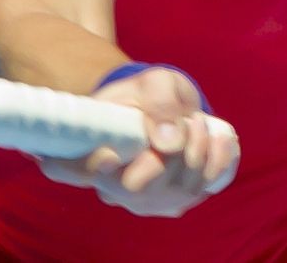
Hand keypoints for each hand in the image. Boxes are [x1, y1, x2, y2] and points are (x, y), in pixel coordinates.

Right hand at [37, 66, 238, 217]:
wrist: (163, 107)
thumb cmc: (148, 93)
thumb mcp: (155, 83)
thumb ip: (160, 102)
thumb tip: (169, 143)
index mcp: (88, 151)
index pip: (69, 170)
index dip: (85, 168)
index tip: (110, 154)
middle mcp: (110, 186)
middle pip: (140, 187)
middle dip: (174, 151)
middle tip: (189, 120)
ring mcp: (142, 201)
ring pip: (177, 191)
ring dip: (199, 149)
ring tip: (196, 121)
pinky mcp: (172, 204)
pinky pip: (202, 190)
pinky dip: (217, 160)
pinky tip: (217, 137)